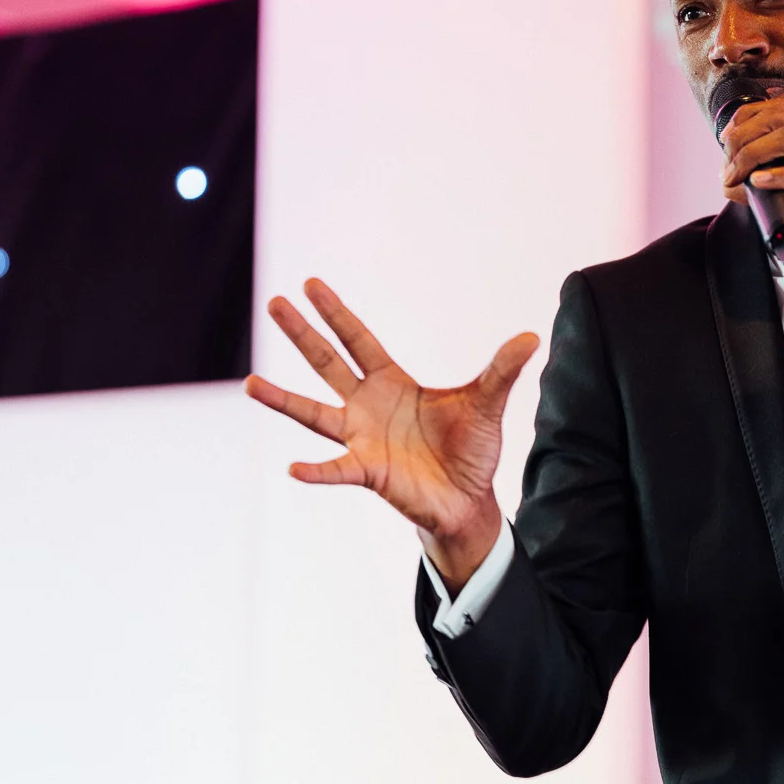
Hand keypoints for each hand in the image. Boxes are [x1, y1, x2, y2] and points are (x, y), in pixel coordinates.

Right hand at [244, 279, 538, 587]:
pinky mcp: (367, 471)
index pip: (358, 339)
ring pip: (313, 414)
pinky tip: (294, 467)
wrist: (468, 499)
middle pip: (327, 363)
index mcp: (392, 382)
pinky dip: (316, 471)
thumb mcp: (487, 404)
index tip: (310, 284)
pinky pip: (336, 470)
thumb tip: (532, 336)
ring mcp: (361, 438)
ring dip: (282, 400)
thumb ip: (501, 370)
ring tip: (251, 384)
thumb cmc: (470, 450)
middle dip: (301, 334)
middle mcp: (367, 406)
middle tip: (273, 304)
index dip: (336, 313)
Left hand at [719, 97, 783, 288]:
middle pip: (779, 118)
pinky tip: (761, 182)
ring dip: (755, 155)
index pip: (779, 110)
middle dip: (743, 138)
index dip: (746, 120)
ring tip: (737, 178)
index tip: (724, 144)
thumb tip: (733, 185)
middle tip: (727, 168)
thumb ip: (773, 191)